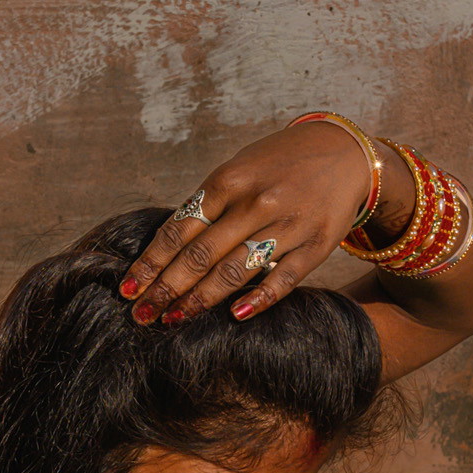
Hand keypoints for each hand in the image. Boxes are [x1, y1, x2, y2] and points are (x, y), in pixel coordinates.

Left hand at [121, 122, 372, 324]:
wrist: (344, 153)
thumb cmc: (278, 166)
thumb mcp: (238, 171)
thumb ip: (207, 207)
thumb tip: (165, 252)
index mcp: (229, 181)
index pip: (179, 229)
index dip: (151, 262)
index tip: (129, 289)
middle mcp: (256, 203)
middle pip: (200, 254)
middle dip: (166, 288)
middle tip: (142, 315)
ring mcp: (287, 226)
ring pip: (235, 270)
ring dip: (200, 300)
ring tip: (174, 319)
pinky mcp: (315, 246)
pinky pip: (283, 280)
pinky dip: (258, 299)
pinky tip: (235, 316)